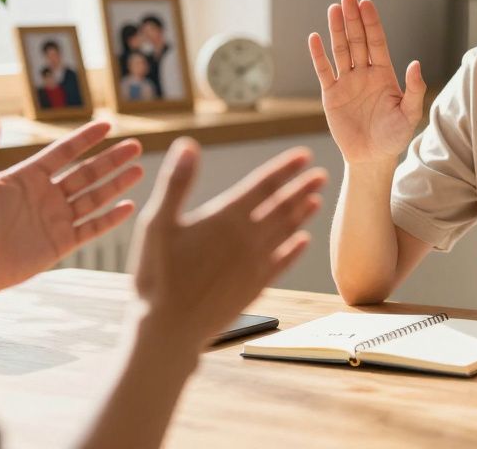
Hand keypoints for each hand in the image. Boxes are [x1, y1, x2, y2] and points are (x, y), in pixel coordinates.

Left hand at [0, 108, 143, 297]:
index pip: (63, 153)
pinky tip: (128, 206)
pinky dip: (111, 218)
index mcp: (28, 178)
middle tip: (135, 146)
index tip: (107, 125)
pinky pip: (92, 228)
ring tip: (138, 170)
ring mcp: (56, 220)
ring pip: (94, 197)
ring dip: (117, 184)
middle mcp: (46, 196)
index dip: (85, 139)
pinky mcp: (62, 243)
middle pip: (86, 173)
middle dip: (111, 159)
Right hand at [128, 138, 326, 346]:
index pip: (263, 185)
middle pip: (282, 206)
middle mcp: (247, 239)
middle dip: (302, 187)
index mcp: (225, 219)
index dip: (284, 169)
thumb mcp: (156, 224)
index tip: (304, 156)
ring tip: (316, 199)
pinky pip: (282, 263)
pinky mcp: (255, 287)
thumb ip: (176, 183)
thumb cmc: (156, 276)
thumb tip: (187, 145)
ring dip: (302, 214)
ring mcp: (254, 265)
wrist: (168, 330)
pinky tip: (304, 241)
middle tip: (320, 174)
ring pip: (286, 232)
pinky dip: (295, 249)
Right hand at [308, 0, 425, 163]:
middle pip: (357, 41)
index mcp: (384, 74)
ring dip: (336, 30)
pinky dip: (318, 55)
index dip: (371, 23)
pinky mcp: (331, 95)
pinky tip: (315, 37)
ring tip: (333, 9)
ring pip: (341, 51)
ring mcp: (347, 83)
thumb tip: (415, 63)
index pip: (377, 42)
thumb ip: (414, 89)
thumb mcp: (409, 114)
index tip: (366, 3)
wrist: (371, 158)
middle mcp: (365, 74)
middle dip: (353, 19)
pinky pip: (324, 71)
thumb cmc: (394, 137)